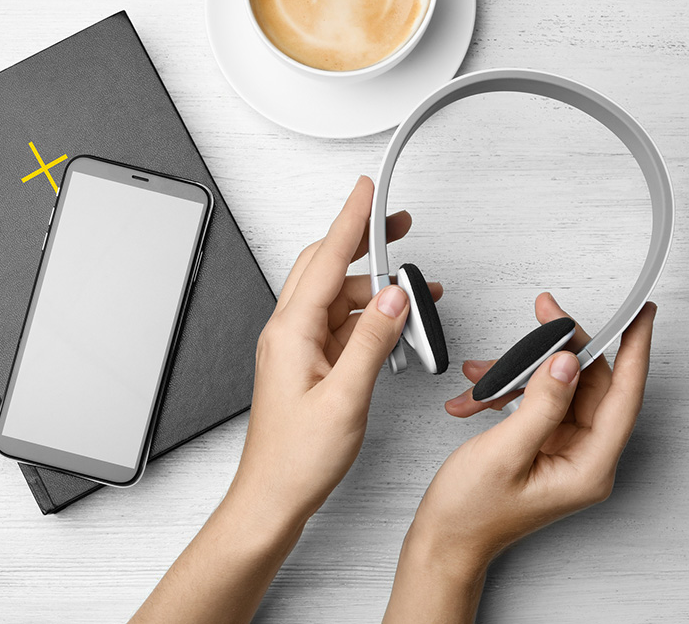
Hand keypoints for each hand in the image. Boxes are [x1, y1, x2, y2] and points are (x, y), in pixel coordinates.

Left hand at [133, 176, 442, 623]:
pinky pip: (341, 326)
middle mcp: (289, 332)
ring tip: (415, 295)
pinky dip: (369, 319)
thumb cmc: (297, 457)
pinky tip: (395, 327)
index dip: (349, 221)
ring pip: (337, 297)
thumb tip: (393, 297)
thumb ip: (372, 342)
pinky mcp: (309, 364)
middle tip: (397, 228)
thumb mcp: (346, 397)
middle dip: (362, 243)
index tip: (366, 191)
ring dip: (373, 290)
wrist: (273, 496)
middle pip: (326, 267)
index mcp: (291, 332)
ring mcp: (298, 348)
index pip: (325, 260)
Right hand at [416, 293, 656, 567]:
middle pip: (589, 385)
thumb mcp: (504, 452)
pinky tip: (478, 396)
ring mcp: (564, 452)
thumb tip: (567, 362)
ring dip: (519, 374)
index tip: (642, 315)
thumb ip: (540, 404)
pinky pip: (537, 402)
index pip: (624, 397)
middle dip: (560, 349)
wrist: (445, 539)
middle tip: (545, 315)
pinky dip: (506, 392)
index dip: (635, 350)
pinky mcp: (544, 446)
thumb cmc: (471, 513)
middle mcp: (584, 459)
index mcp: (589, 467)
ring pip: (559, 389)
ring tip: (484, 373)